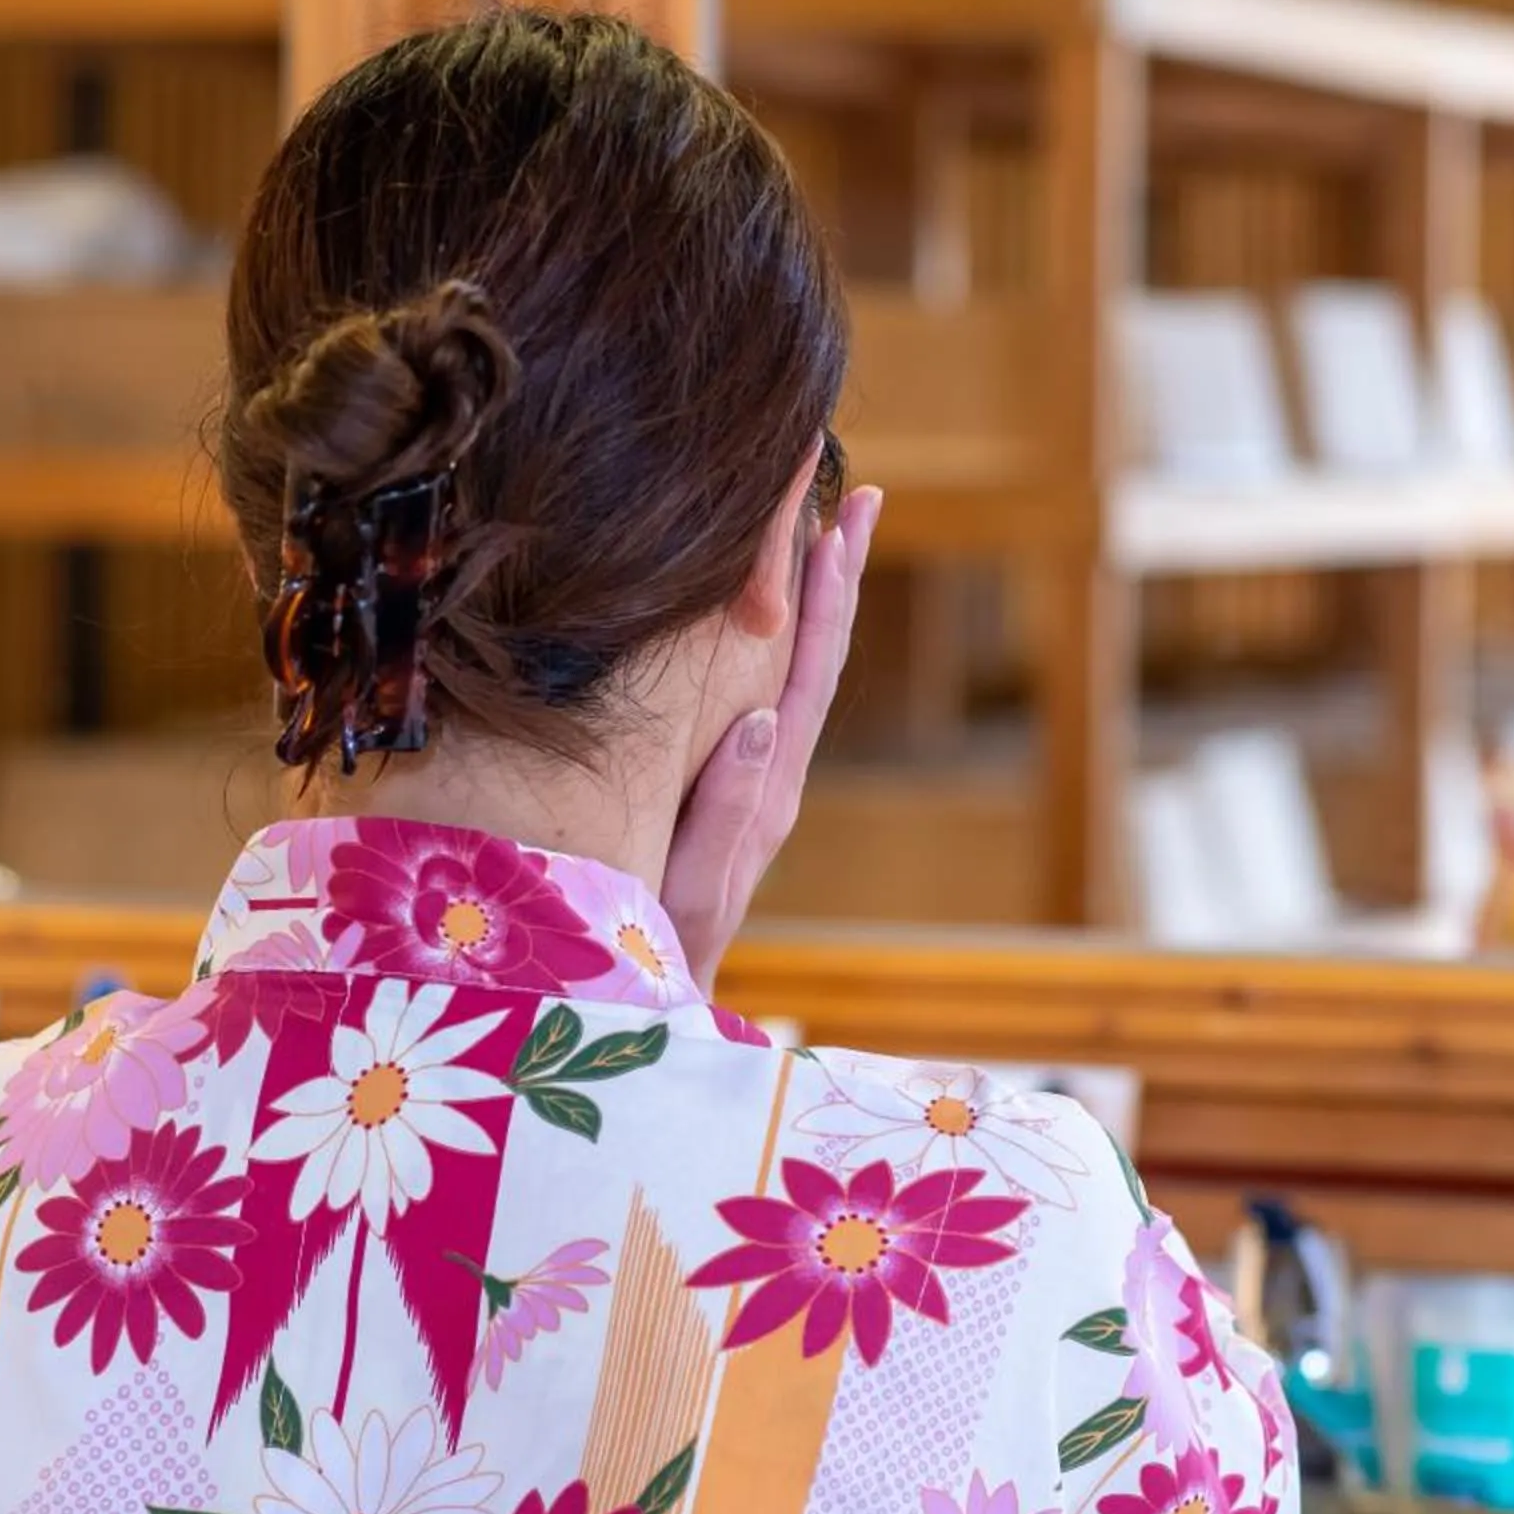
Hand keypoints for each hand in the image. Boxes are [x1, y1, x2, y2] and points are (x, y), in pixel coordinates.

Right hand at [660, 487, 880, 993]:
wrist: (651, 1016)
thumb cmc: (658, 962)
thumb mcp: (692, 891)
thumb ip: (727, 815)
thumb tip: (764, 720)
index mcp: (768, 791)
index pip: (809, 676)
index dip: (830, 597)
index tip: (846, 520)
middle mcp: (772, 778)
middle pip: (817, 660)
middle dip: (838, 577)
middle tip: (862, 497)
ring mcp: (753, 784)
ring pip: (793, 674)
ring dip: (812, 602)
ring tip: (824, 531)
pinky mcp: (727, 792)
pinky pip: (760, 698)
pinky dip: (771, 643)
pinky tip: (761, 613)